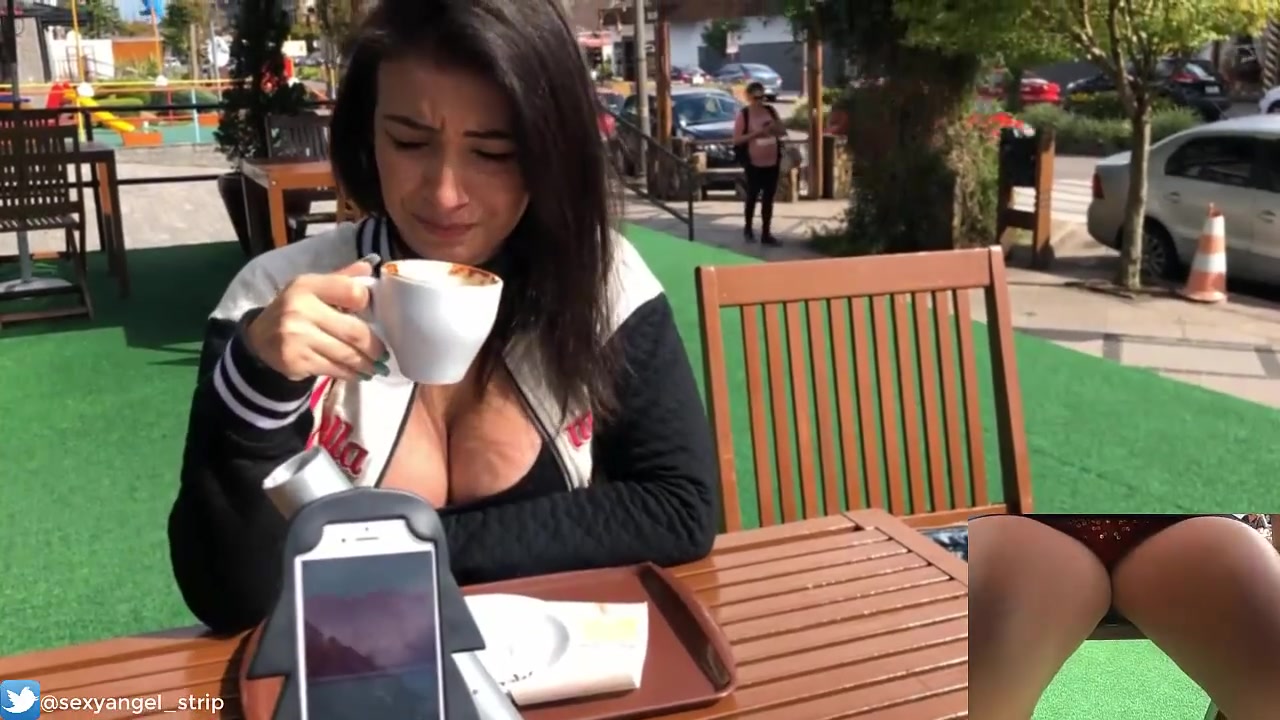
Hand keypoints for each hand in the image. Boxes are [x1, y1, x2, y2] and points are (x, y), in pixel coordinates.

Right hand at [245, 259, 386, 381]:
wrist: (259, 338)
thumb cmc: (295, 310)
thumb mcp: (313, 288)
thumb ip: (341, 279)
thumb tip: (370, 266)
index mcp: (308, 285)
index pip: (351, 291)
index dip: (367, 303)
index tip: (378, 316)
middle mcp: (300, 308)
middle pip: (354, 331)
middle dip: (374, 346)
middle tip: (384, 354)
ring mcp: (296, 336)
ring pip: (345, 354)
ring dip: (366, 364)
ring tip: (377, 367)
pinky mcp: (295, 360)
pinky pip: (333, 369)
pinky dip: (350, 373)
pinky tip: (359, 374)